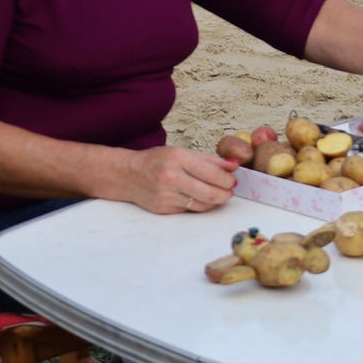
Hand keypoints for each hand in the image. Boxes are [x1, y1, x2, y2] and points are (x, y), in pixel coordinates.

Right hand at [120, 146, 237, 213]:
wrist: (128, 175)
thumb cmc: (157, 161)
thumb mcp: (182, 153)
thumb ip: (210, 160)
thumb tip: (234, 166)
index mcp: (178, 158)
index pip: (212, 173)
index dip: (227, 180)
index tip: (233, 180)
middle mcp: (171, 177)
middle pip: (210, 193)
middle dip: (226, 193)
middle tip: (229, 190)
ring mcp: (167, 195)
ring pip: (203, 205)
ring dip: (215, 201)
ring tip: (218, 194)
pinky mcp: (164, 209)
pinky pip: (191, 210)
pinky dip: (201, 205)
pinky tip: (201, 198)